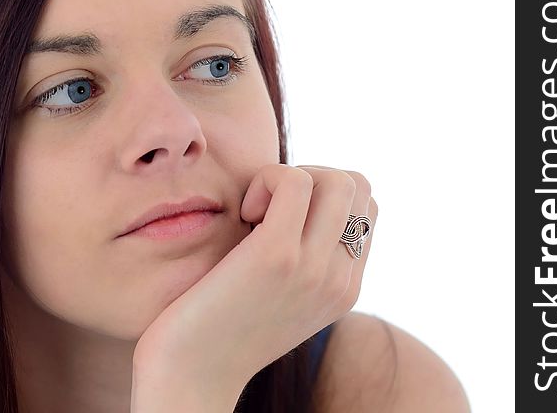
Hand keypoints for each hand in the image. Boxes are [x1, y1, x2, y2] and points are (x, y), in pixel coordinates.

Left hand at [131, 163, 377, 401]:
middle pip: (359, 186)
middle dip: (311, 177)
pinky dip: (266, 180)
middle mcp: (340, 280)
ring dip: (288, 178)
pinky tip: (242, 217)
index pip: (366, 209)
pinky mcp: (277, 255)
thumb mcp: (278, 297)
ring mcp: (313, 268)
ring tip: (255, 214)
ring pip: (337, 179)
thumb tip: (295, 203)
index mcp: (345, 289)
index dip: (321, 195)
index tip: (279, 219)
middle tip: (267, 211)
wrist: (189, 378)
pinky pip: (295, 180)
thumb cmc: (217, 329)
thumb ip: (302, 262)